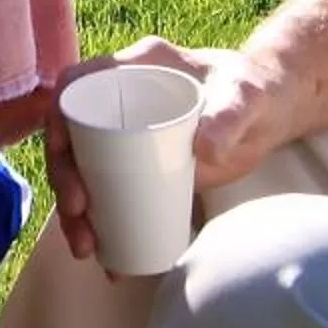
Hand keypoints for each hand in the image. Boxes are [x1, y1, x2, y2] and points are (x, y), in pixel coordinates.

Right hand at [42, 35, 292, 264]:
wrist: (270, 113)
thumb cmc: (252, 92)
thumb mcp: (243, 99)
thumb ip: (228, 117)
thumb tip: (203, 150)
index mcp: (133, 70)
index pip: (75, 85)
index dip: (57, 117)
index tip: (64, 156)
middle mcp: (120, 102)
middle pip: (71, 137)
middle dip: (65, 179)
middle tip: (79, 213)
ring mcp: (125, 137)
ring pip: (82, 172)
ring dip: (75, 212)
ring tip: (87, 248)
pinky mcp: (138, 169)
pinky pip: (108, 195)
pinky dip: (102, 226)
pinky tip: (106, 257)